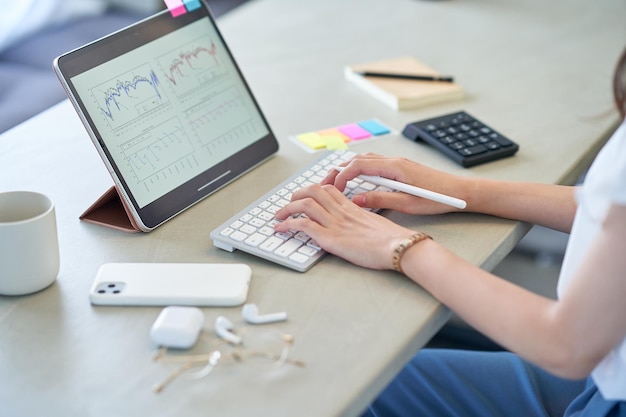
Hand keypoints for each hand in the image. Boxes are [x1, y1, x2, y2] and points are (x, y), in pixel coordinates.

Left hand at [274, 184, 415, 269]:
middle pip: (312, 191)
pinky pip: (302, 225)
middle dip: (296, 195)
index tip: (305, 196)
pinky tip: (281, 229)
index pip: (328, 189)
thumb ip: (361, 220)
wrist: (398, 247)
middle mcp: (341, 211)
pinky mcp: (330, 238)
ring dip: (286, 209)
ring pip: (304, 204)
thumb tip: (355, 225)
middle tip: (288, 204)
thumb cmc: (392, 240)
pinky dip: (287, 225)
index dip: (313, 189)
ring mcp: (334, 223)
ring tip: (278, 216)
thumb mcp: (375, 224)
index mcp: (352, 206)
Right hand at [322, 153, 466, 214]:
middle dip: (340, 171)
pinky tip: (358, 181)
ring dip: (350, 169)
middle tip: (326, 184)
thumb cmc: (438, 199)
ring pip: (366, 160)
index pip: (358, 165)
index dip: (342, 176)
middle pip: (359, 159)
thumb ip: (380, 200)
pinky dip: (361, 170)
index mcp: (394, 167)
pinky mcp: (402, 168)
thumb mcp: (407, 204)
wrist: (461, 191)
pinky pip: (375, 164)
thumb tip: (355, 200)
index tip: (333, 190)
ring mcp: (398, 163)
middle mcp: (394, 161)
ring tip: (337, 182)